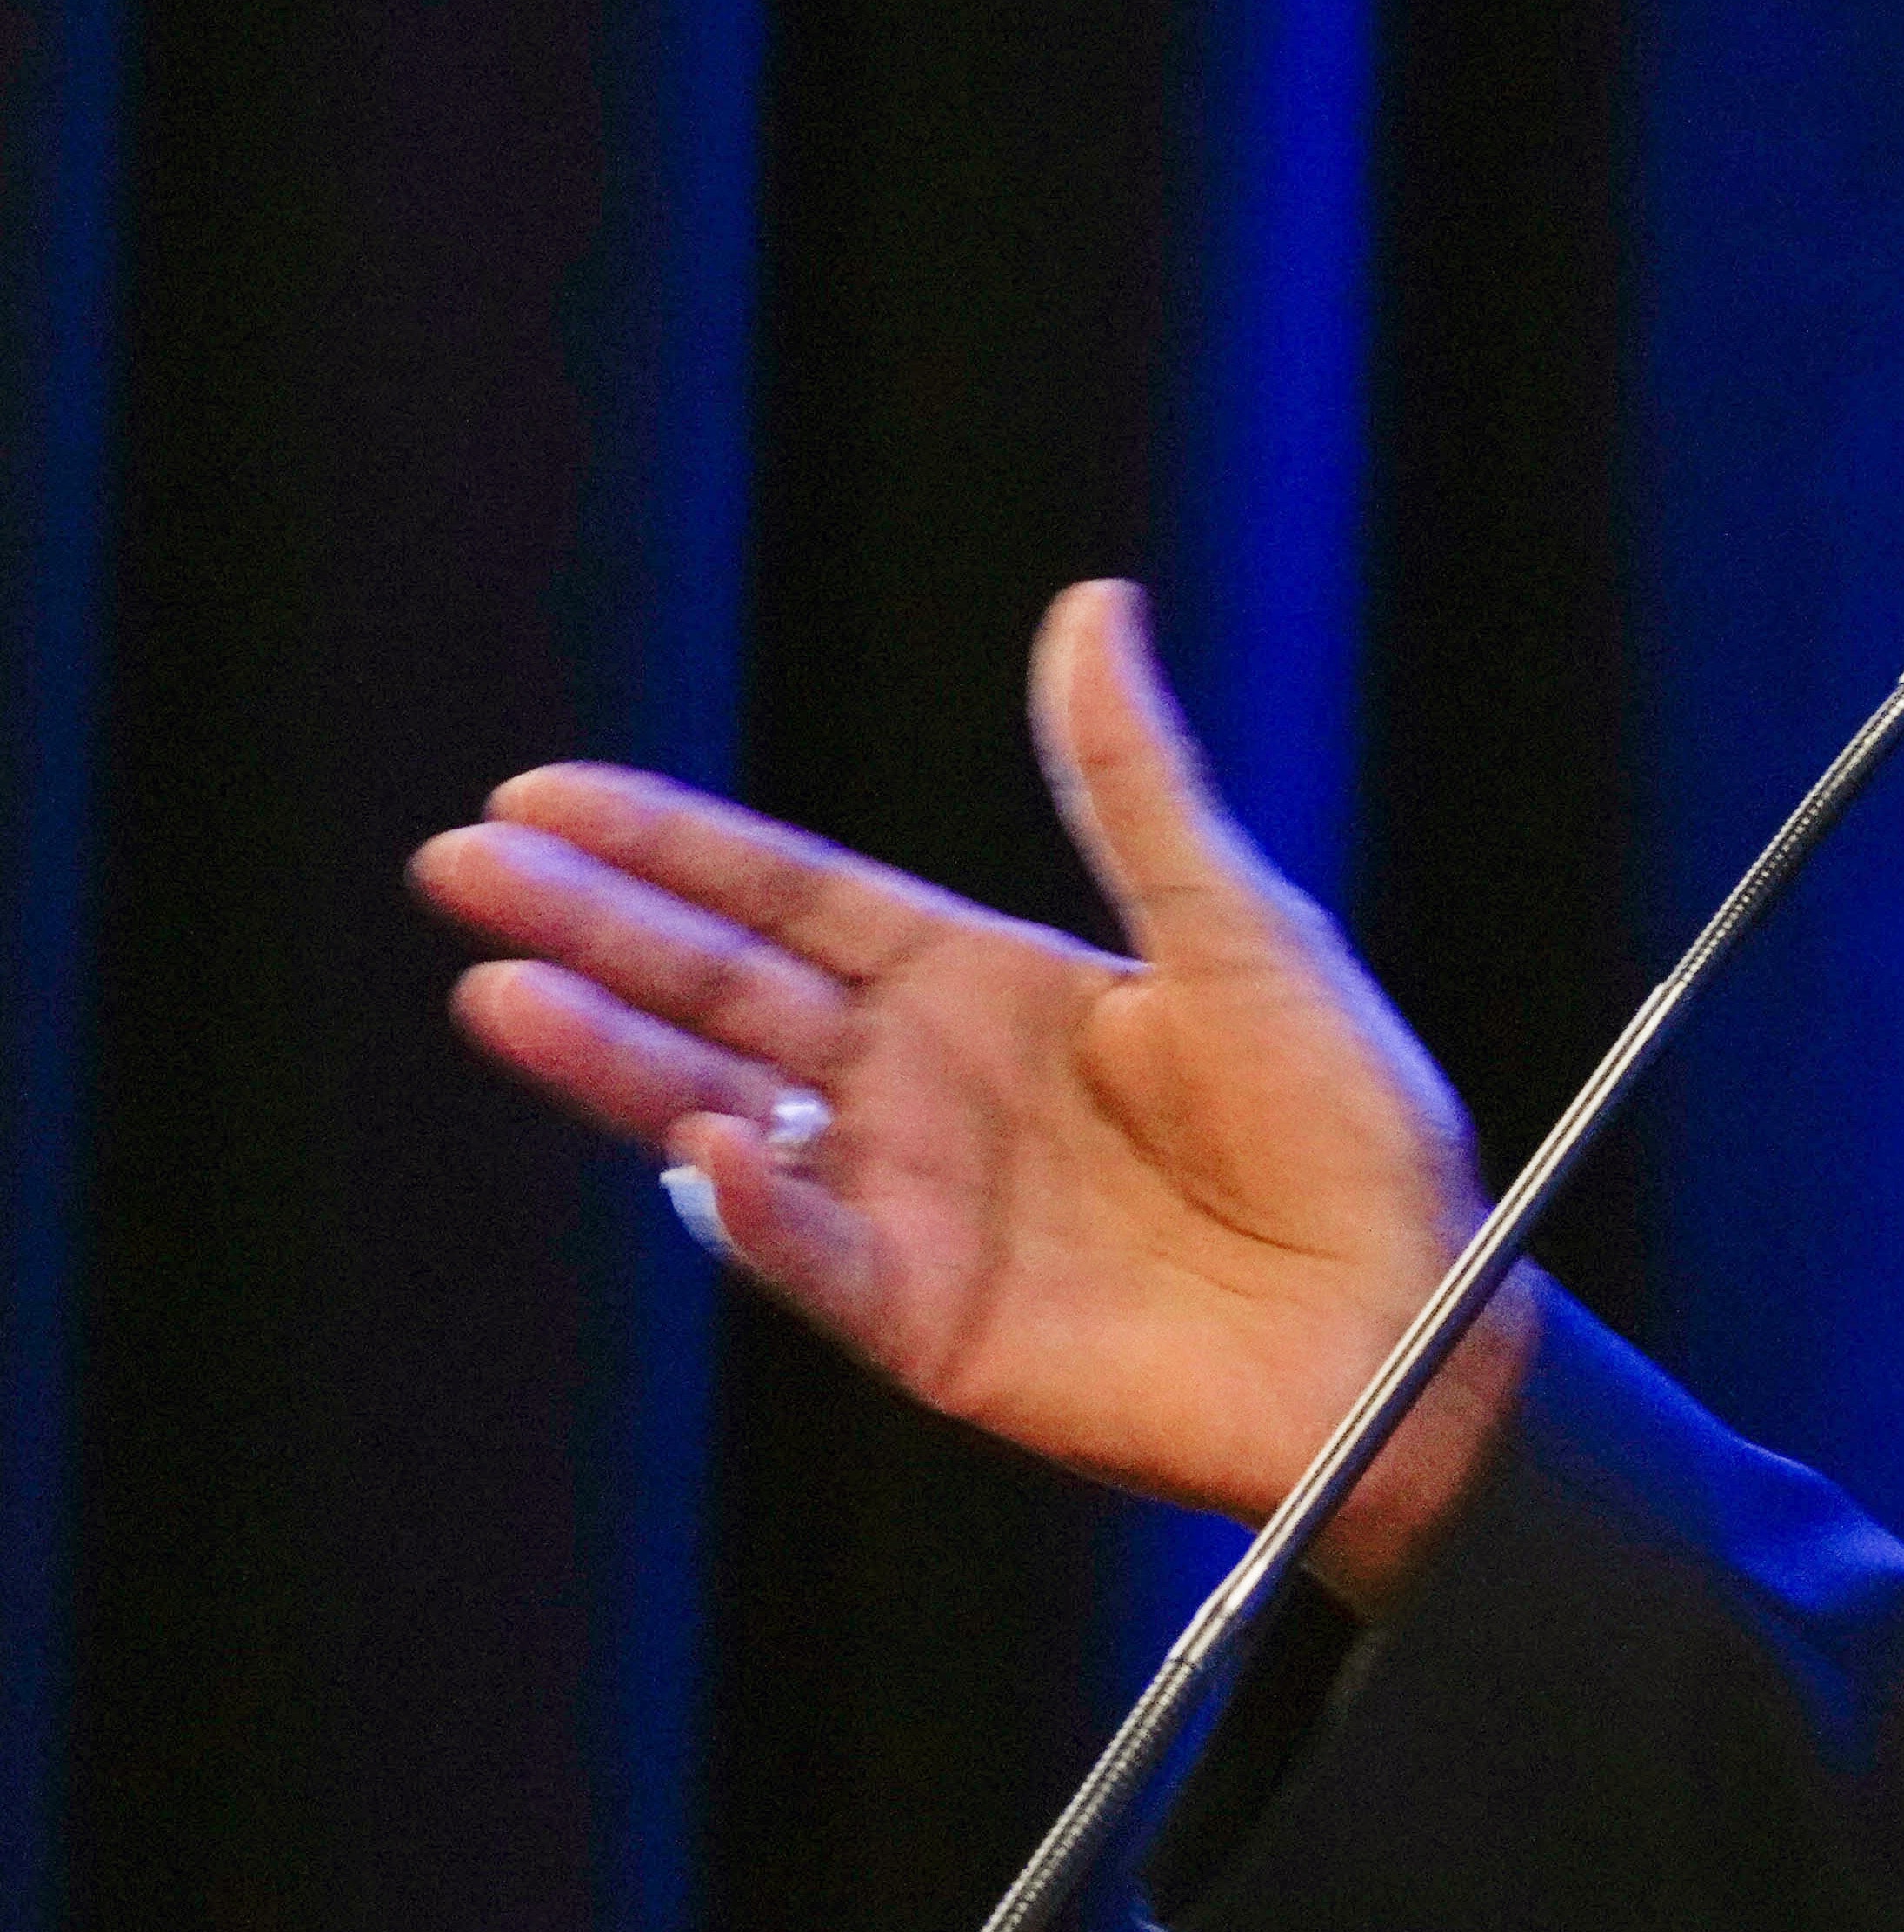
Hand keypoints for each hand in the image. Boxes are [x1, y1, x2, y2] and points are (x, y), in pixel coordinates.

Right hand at [411, 582, 1532, 1595]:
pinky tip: (709, 1141)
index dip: (669, 848)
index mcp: (991, 988)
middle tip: (462, 866)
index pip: (791, 899)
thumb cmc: (1353, 1128)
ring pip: (727, 1113)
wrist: (1413, 1324)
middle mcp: (927, 1090)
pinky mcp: (930, 1321)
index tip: (542, 795)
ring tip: (506, 991)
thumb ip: (1136, 783)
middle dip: (594, 928)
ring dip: (616, 1058)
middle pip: (724, 990)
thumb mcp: (1242, 928)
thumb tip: (1093, 606)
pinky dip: (759, 1205)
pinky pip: (816, 1256)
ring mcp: (913, 1206)